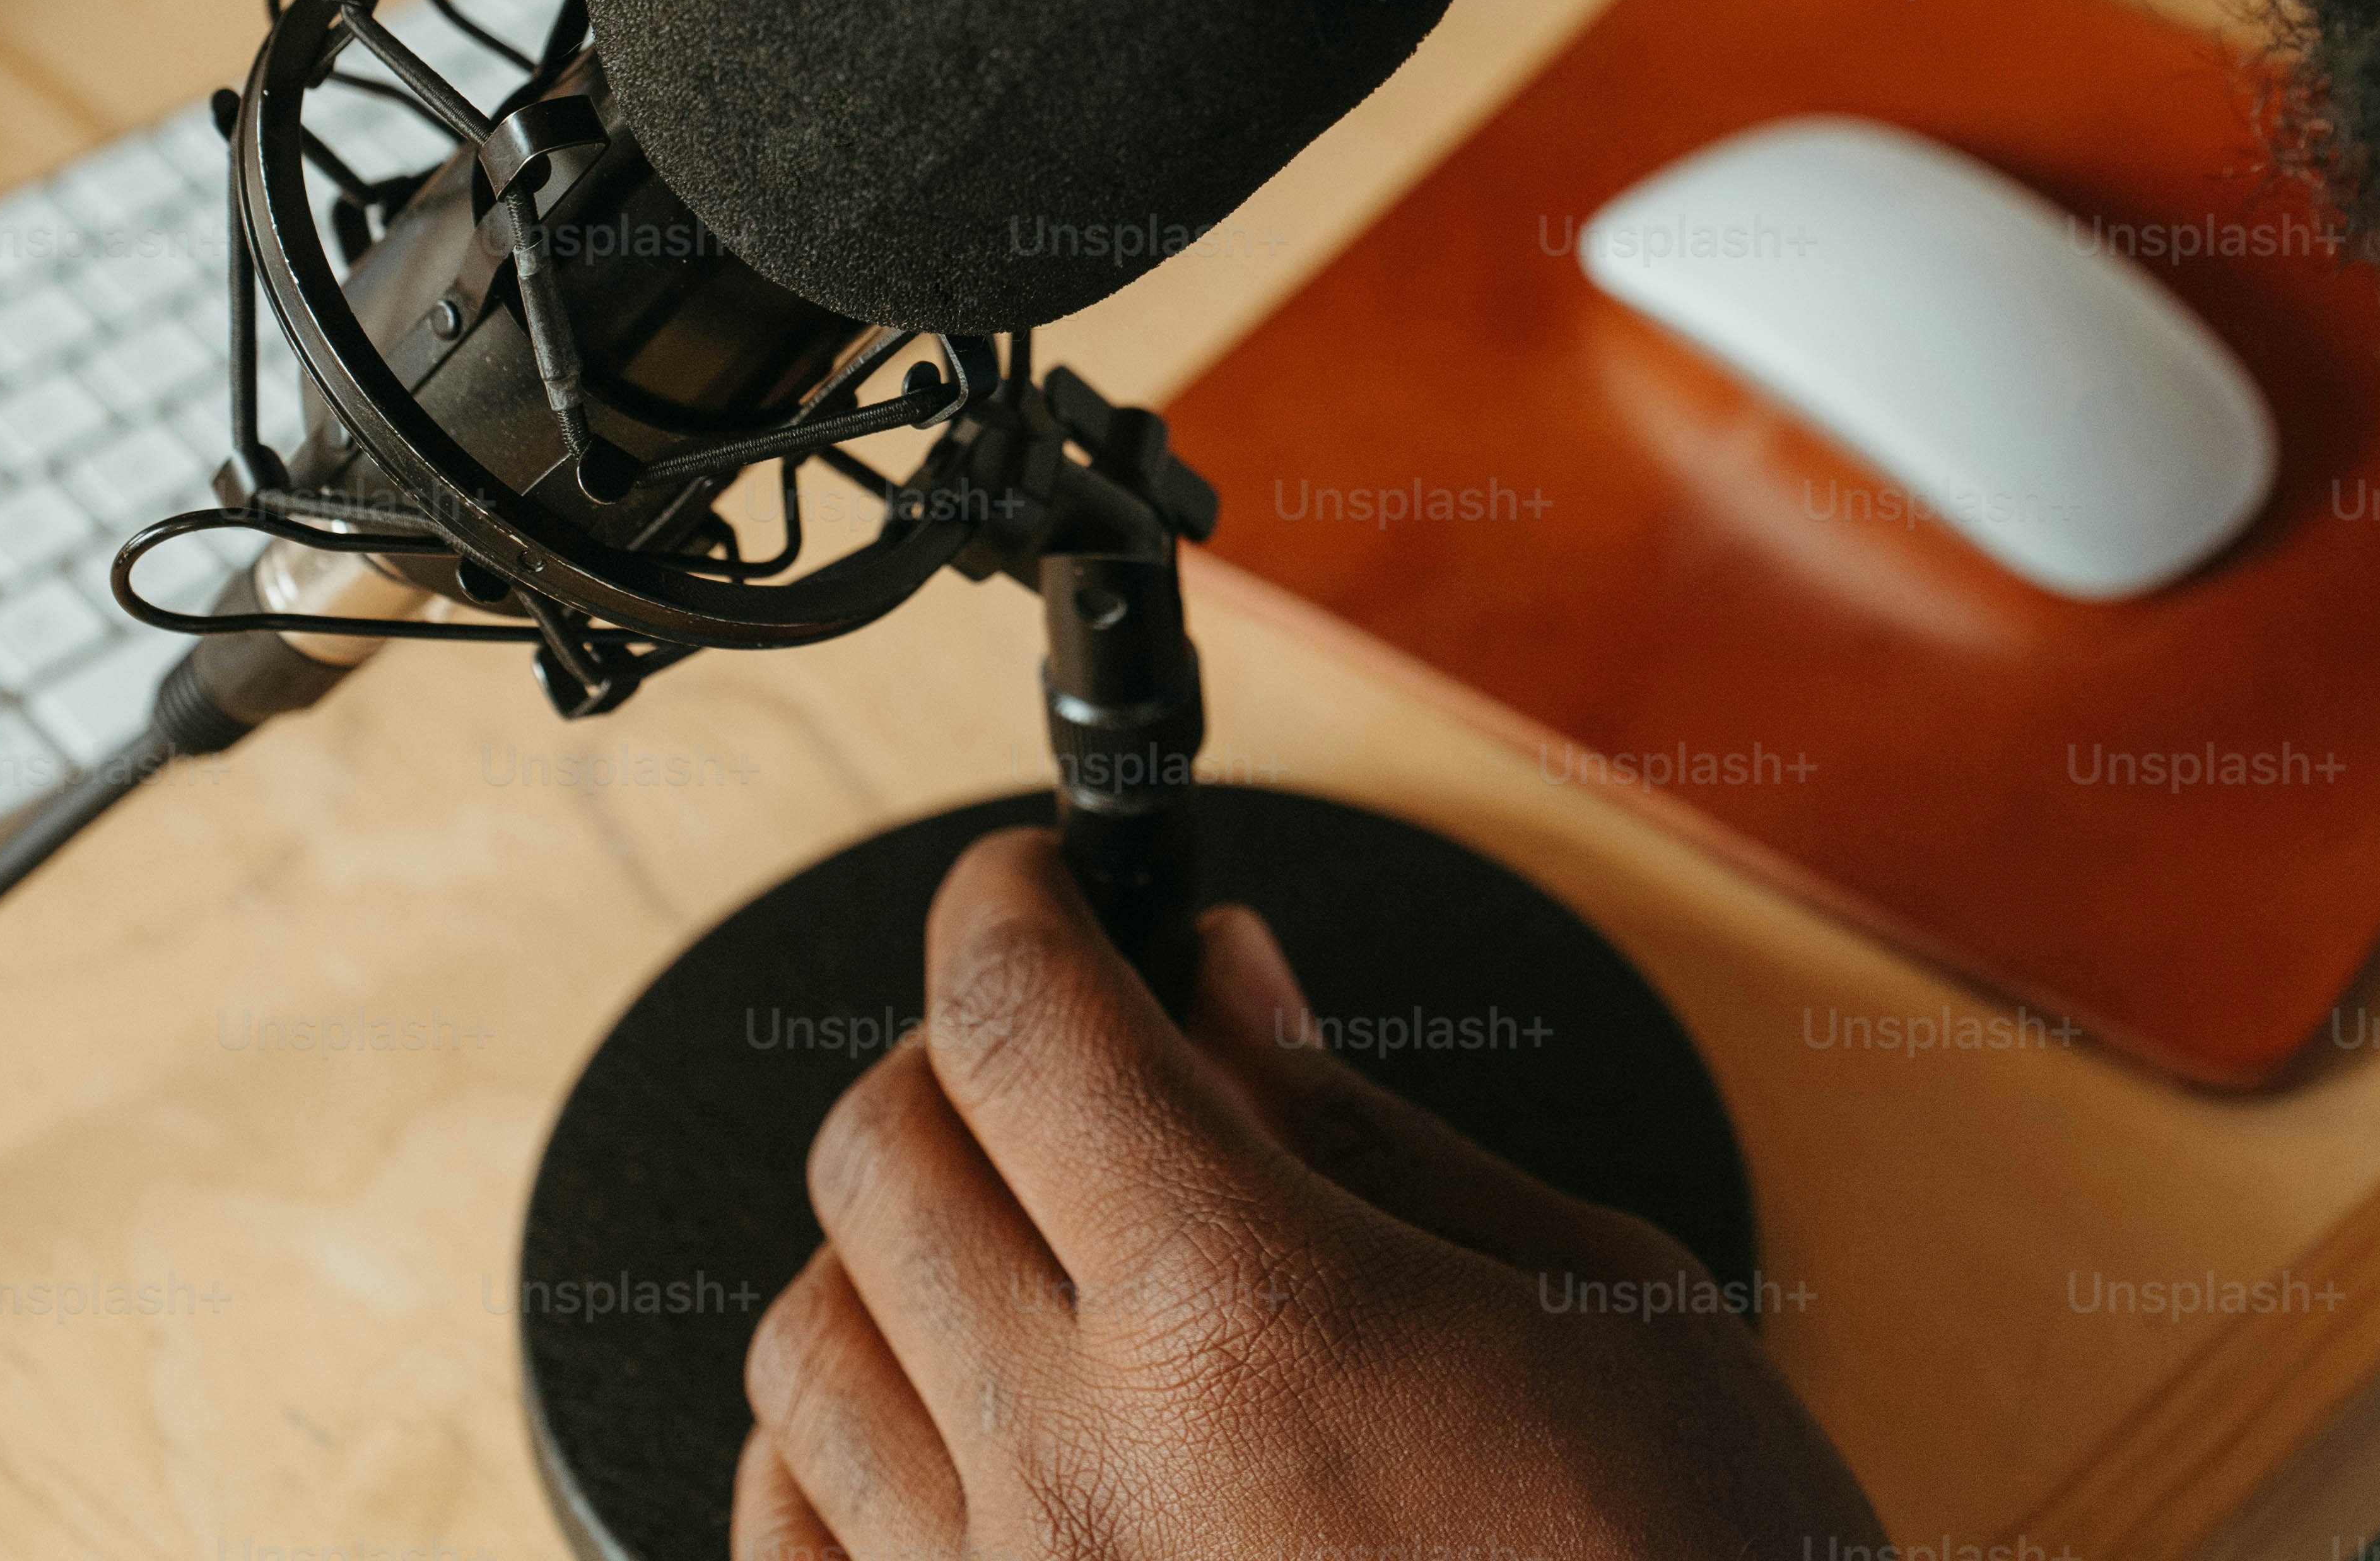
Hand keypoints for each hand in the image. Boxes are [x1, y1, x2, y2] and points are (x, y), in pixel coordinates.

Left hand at [735, 830, 1884, 1559]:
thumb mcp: (1587, 1299)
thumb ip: (1352, 1131)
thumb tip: (1220, 985)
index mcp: (1243, 1324)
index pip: (1014, 1023)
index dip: (1010, 904)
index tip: (1035, 885)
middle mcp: (1080, 1481)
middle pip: (879, 1159)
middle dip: (961, 1058)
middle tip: (1066, 1058)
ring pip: (808, 1350)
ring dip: (900, 1256)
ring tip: (1027, 1253)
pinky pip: (792, 1549)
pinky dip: (834, 1459)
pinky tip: (946, 1429)